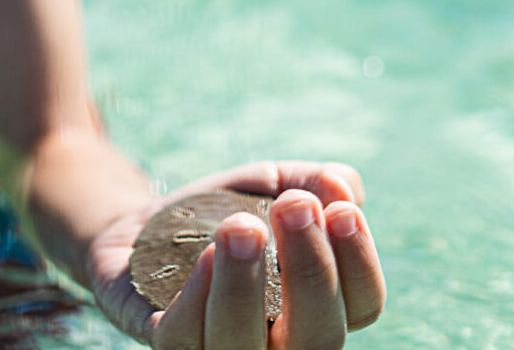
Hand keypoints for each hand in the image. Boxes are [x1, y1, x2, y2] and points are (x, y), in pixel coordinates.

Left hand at [86, 161, 385, 348]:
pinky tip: (205, 254)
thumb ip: (315, 181)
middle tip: (293, 207)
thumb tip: (343, 189)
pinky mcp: (168, 343)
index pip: (363, 305)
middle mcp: (280, 341)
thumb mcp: (274, 182)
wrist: (150, 223)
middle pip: (318, 338)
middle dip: (311, 272)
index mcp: (318, 302)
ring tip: (242, 226)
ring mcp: (222, 349)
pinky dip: (197, 299)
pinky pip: (183, 342)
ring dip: (247, 286)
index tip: (342, 210)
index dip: (360, 263)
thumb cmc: (227, 208)